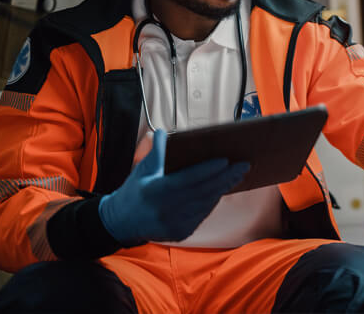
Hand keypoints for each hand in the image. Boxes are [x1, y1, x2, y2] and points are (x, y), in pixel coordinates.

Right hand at [98, 129, 249, 245]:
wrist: (120, 223)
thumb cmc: (134, 191)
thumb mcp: (142, 170)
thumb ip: (155, 152)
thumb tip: (161, 131)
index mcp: (156, 192)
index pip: (188, 179)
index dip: (208, 170)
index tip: (226, 160)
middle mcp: (166, 210)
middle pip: (203, 191)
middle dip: (226, 177)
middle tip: (244, 165)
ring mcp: (174, 224)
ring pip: (206, 204)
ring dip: (223, 188)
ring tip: (238, 174)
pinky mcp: (181, 233)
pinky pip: (202, 214)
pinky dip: (213, 201)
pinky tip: (223, 188)